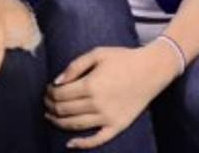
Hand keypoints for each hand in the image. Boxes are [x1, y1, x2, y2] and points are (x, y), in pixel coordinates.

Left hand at [45, 44, 178, 149]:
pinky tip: (70, 144)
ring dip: (59, 122)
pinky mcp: (119, 125)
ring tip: (50, 116)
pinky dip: (83, 144)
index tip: (47, 89)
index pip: (60, 94)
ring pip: (76, 125)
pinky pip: (98, 139)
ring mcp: (109, 117)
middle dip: (51, 106)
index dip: (49, 93)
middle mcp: (98, 104)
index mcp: (91, 85)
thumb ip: (74, 67)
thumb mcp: (96, 54)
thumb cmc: (122, 58)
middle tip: (46, 101)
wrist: (152, 69)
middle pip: (65, 110)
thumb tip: (56, 82)